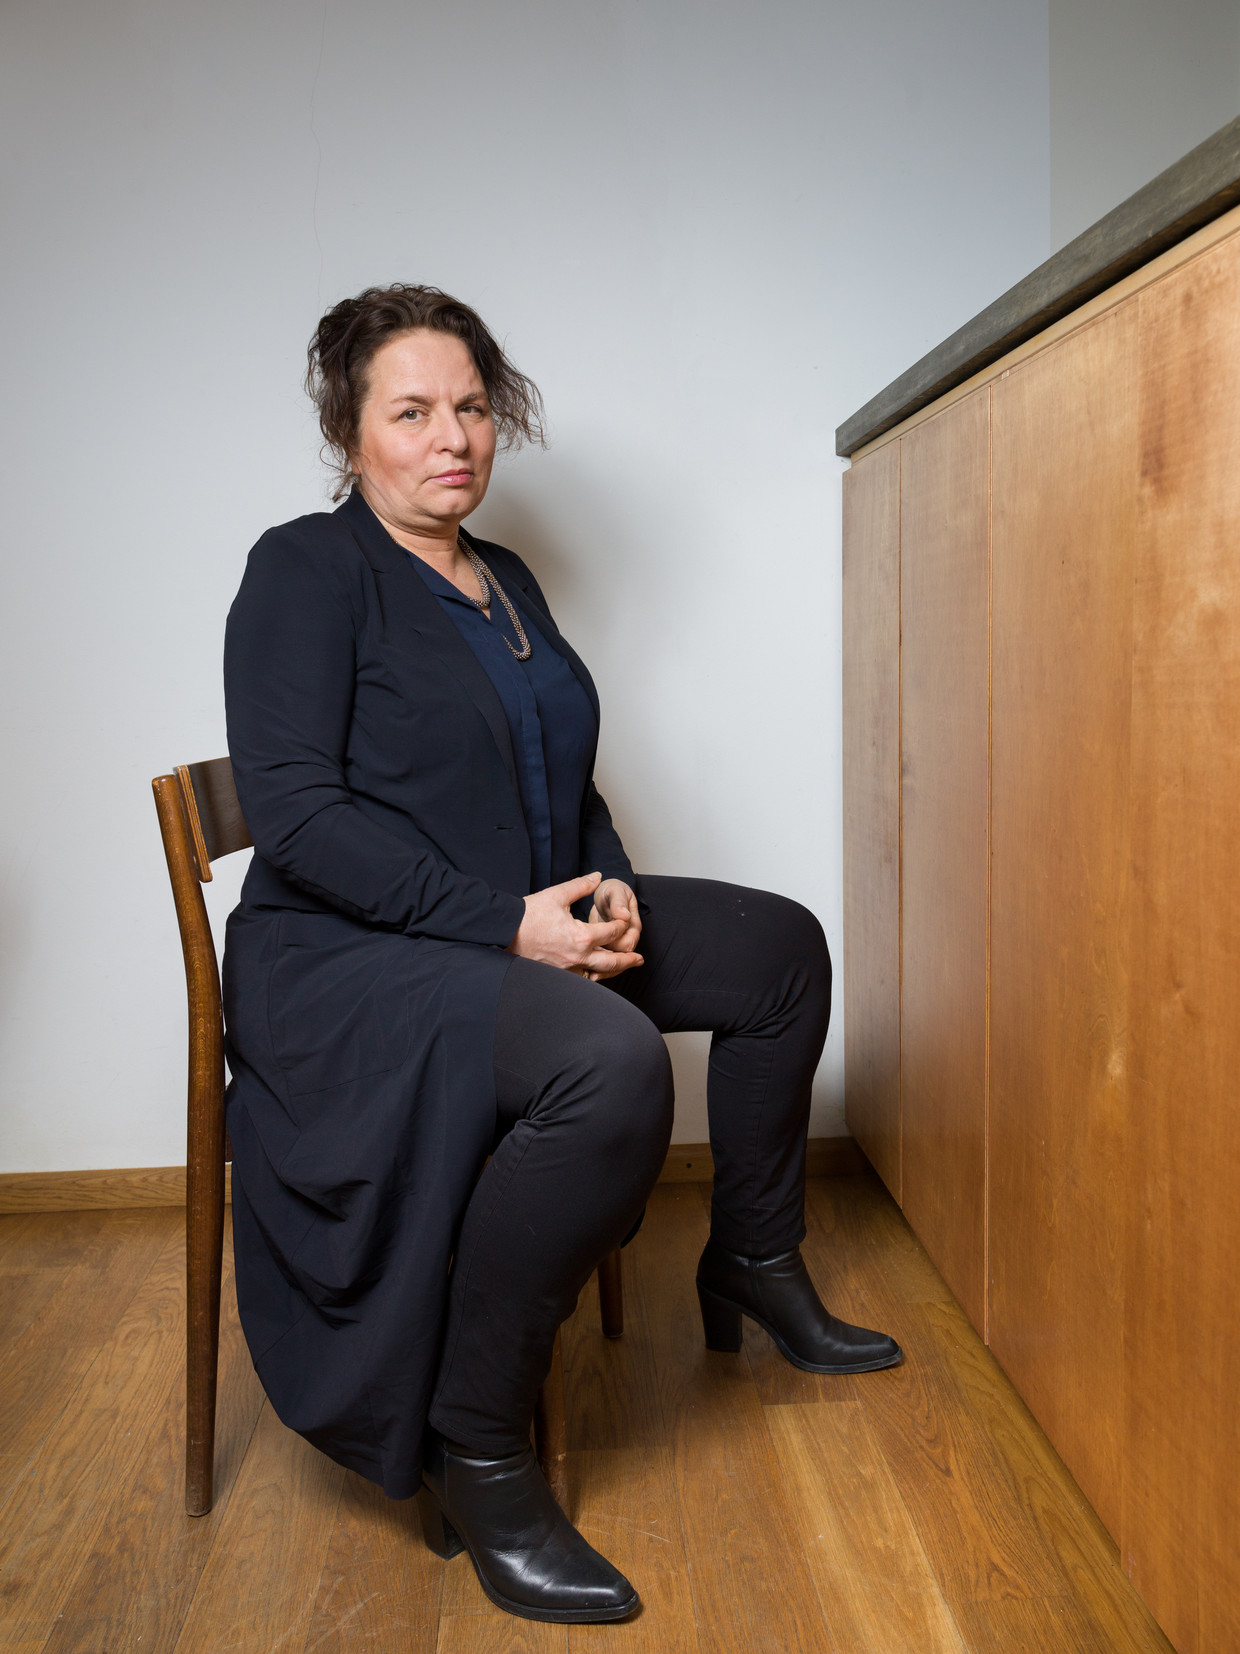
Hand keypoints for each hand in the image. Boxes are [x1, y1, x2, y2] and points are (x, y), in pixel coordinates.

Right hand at [508, 872, 644, 979]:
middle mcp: (578, 957)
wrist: (506, 931)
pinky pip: (581, 979)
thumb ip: (581, 886)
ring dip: (612, 971)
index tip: (624, 922)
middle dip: (628, 959)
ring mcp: (567, 969)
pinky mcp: (558, 974)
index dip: (621, 926)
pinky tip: (596, 973)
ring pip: (597, 974)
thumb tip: (597, 876)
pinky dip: (592, 976)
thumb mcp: (558, 895)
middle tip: (639, 959)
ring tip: (622, 967)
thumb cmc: (530, 914)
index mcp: (581, 937)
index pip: (612, 933)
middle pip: (611, 962)